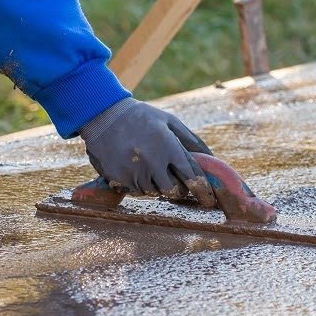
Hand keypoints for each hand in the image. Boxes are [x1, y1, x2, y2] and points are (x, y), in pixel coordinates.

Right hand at [80, 98, 224, 207]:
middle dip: (177, 189)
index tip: (209, 200)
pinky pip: (135, 190)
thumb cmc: (141, 117)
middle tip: (174, 181)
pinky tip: (134, 167)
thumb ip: (191, 140)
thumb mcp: (169, 121)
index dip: (203, 191)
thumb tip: (212, 158)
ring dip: (156, 184)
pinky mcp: (118, 178)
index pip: (192, 176)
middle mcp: (152, 162)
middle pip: (173, 191)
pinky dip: (139, 183)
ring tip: (148, 166)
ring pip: (153, 192)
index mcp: (168, 146)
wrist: (103, 115)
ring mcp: (134, 172)